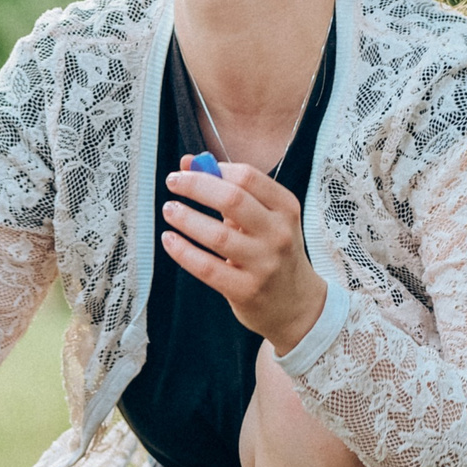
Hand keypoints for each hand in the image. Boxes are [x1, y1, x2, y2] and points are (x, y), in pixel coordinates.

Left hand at [160, 157, 327, 354]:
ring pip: (217, 235)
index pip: (248, 177)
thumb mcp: (264, 218)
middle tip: (172, 182)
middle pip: (232, 200)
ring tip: (169, 210)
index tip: (190, 169)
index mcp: (285, 208)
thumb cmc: (273, 252)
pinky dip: (183, 252)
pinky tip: (169, 239)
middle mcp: (278, 234)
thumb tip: (188, 162)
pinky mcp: (246, 290)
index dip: (214, 169)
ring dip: (186, 218)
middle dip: (196, 186)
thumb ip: (228, 189)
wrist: (297, 304)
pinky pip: (207, 268)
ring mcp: (264, 264)